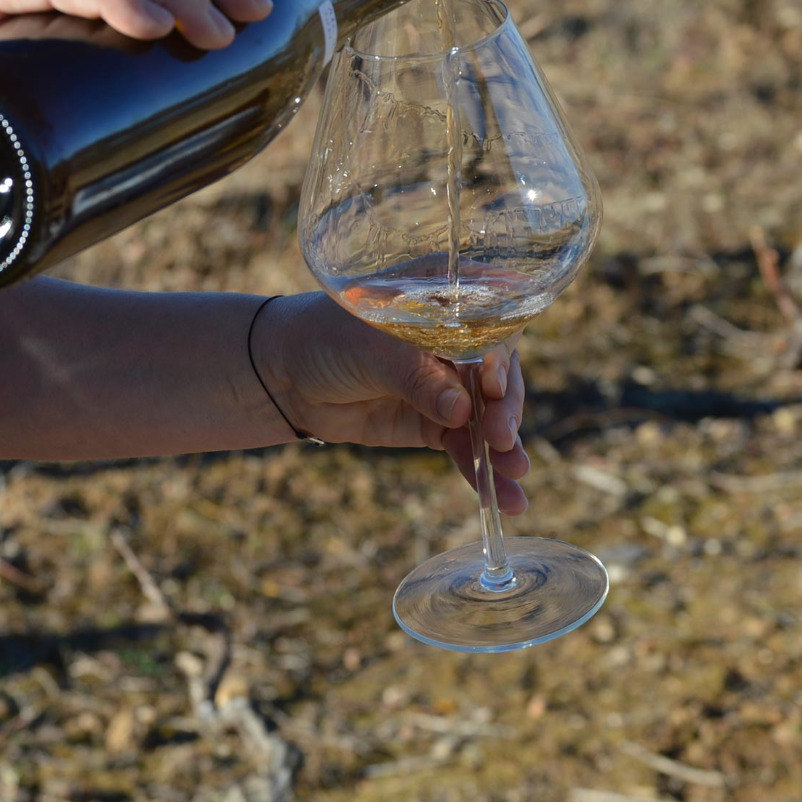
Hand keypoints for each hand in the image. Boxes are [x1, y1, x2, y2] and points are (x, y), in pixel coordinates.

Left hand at [250, 292, 530, 513]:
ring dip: (504, 449)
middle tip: (501, 436)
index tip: (494, 387)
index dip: (499, 359)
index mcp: (450, 305)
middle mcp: (459, 345)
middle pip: (499, 377)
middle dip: (504, 409)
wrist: (285, 373)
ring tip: (516, 475)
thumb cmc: (328, 338)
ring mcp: (449, 388)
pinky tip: (503, 497)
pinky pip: (465, 447)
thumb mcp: (372, 350)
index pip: (492, 329)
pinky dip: (481, 470)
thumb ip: (417, 378)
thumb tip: (462, 411)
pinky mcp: (435, 425)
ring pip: (487, 418)